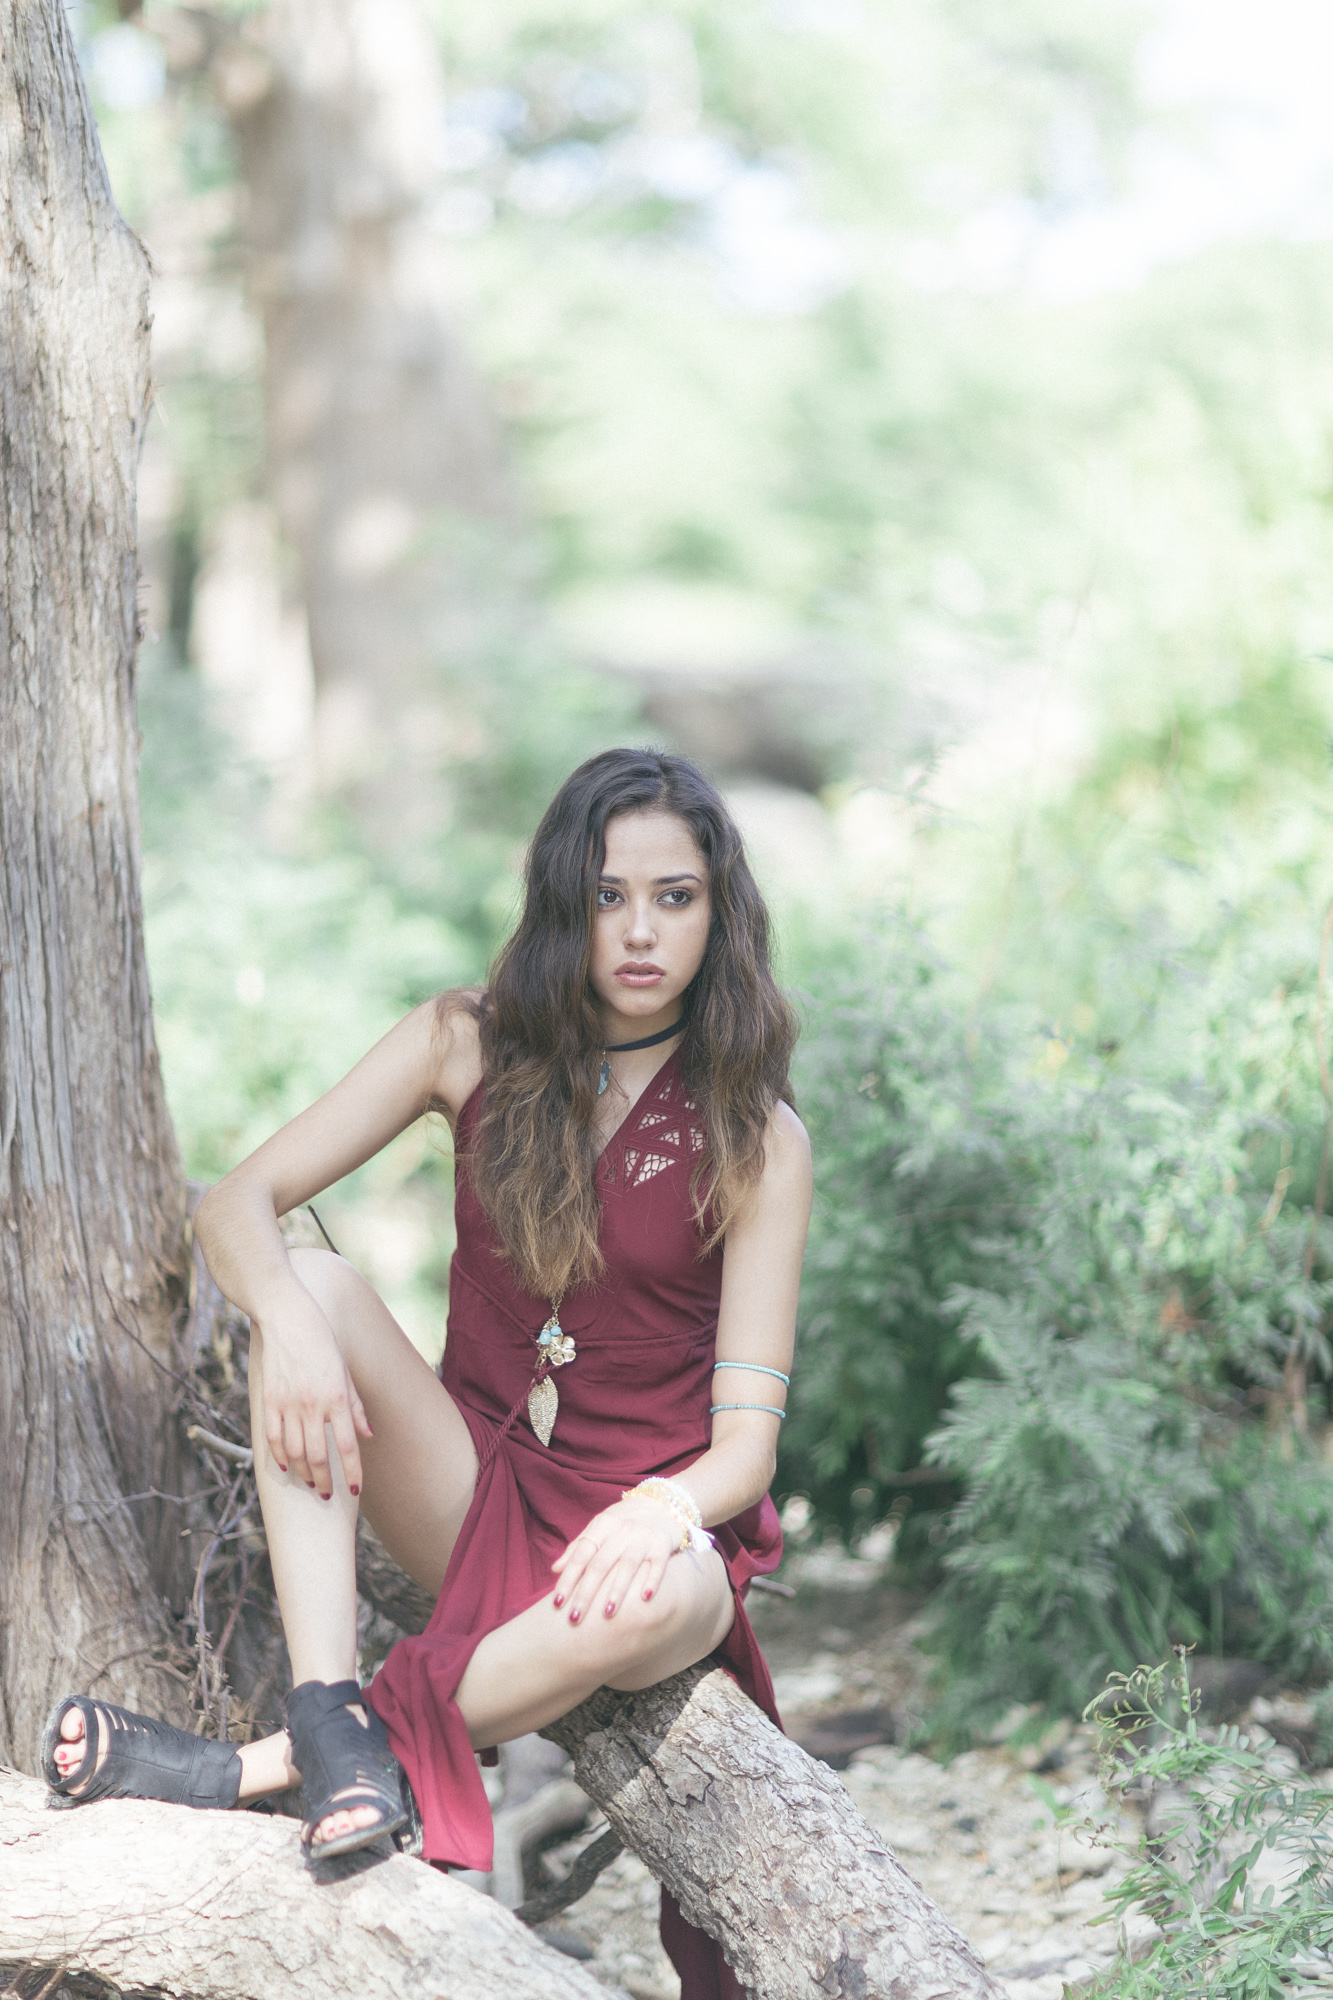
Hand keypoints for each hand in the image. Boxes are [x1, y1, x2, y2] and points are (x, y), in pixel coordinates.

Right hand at [255, 1285, 372, 1499]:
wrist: (287, 1318)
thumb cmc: (322, 1342)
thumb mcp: (345, 1372)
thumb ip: (355, 1407)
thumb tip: (367, 1435)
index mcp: (336, 1397)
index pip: (347, 1446)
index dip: (352, 1472)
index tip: (356, 1491)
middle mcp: (313, 1404)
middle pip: (320, 1456)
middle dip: (326, 1482)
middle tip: (329, 1496)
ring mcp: (288, 1403)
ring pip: (295, 1452)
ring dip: (304, 1473)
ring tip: (311, 1485)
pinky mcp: (268, 1399)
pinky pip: (273, 1437)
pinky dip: (279, 1456)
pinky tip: (286, 1467)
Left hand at [550, 1495, 679, 1622]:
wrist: (661, 1503)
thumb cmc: (624, 1520)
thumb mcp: (600, 1526)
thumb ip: (578, 1547)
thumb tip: (554, 1569)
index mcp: (602, 1525)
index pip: (580, 1555)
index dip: (568, 1579)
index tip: (557, 1603)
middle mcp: (622, 1530)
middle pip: (600, 1565)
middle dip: (586, 1593)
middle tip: (575, 1619)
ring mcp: (643, 1536)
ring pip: (628, 1566)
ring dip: (617, 1591)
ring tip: (607, 1614)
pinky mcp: (663, 1544)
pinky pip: (658, 1564)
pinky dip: (652, 1580)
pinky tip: (645, 1598)